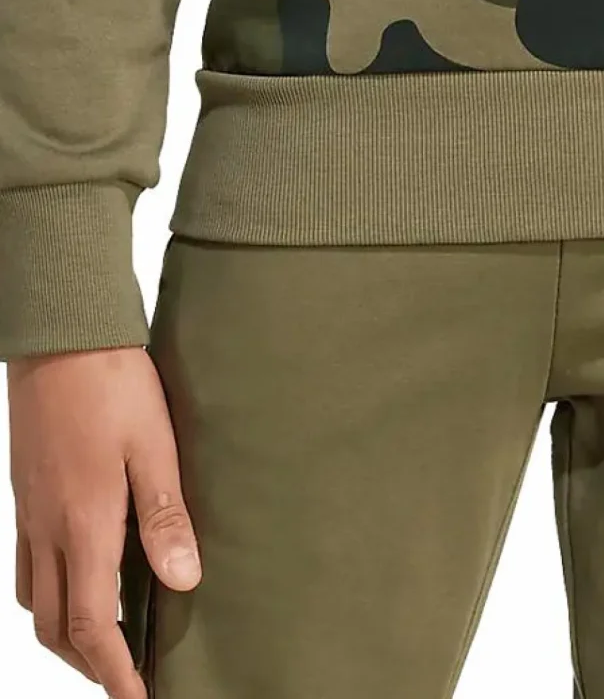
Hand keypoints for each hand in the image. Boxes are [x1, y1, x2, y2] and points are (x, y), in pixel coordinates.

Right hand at [7, 343, 200, 695]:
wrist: (59, 333)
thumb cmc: (110, 381)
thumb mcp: (153, 443)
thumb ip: (165, 516)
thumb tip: (184, 583)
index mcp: (83, 524)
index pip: (93, 626)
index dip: (115, 674)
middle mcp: (48, 528)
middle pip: (56, 627)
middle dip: (89, 663)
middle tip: (127, 675)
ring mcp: (30, 511)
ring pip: (36, 598)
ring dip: (66, 631)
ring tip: (107, 635)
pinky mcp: (25, 491)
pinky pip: (27, 563)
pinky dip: (50, 590)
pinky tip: (80, 574)